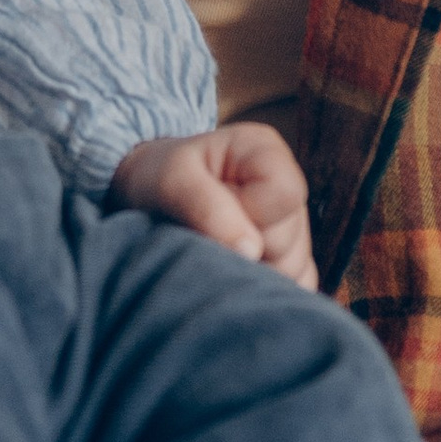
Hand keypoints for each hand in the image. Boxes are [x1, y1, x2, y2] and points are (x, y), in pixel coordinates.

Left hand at [116, 123, 316, 286]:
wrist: (146, 197)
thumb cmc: (160, 177)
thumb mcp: (170, 178)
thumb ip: (205, 205)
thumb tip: (250, 251)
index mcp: (266, 152)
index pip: (284, 193)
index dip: (249, 212)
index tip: (209, 210)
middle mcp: (287, 190)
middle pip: (290, 240)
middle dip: (243, 247)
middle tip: (203, 232)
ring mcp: (294, 229)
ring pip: (292, 270)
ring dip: (250, 271)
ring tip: (213, 248)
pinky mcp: (291, 263)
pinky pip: (294, 287)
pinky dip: (260, 289)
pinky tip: (232, 271)